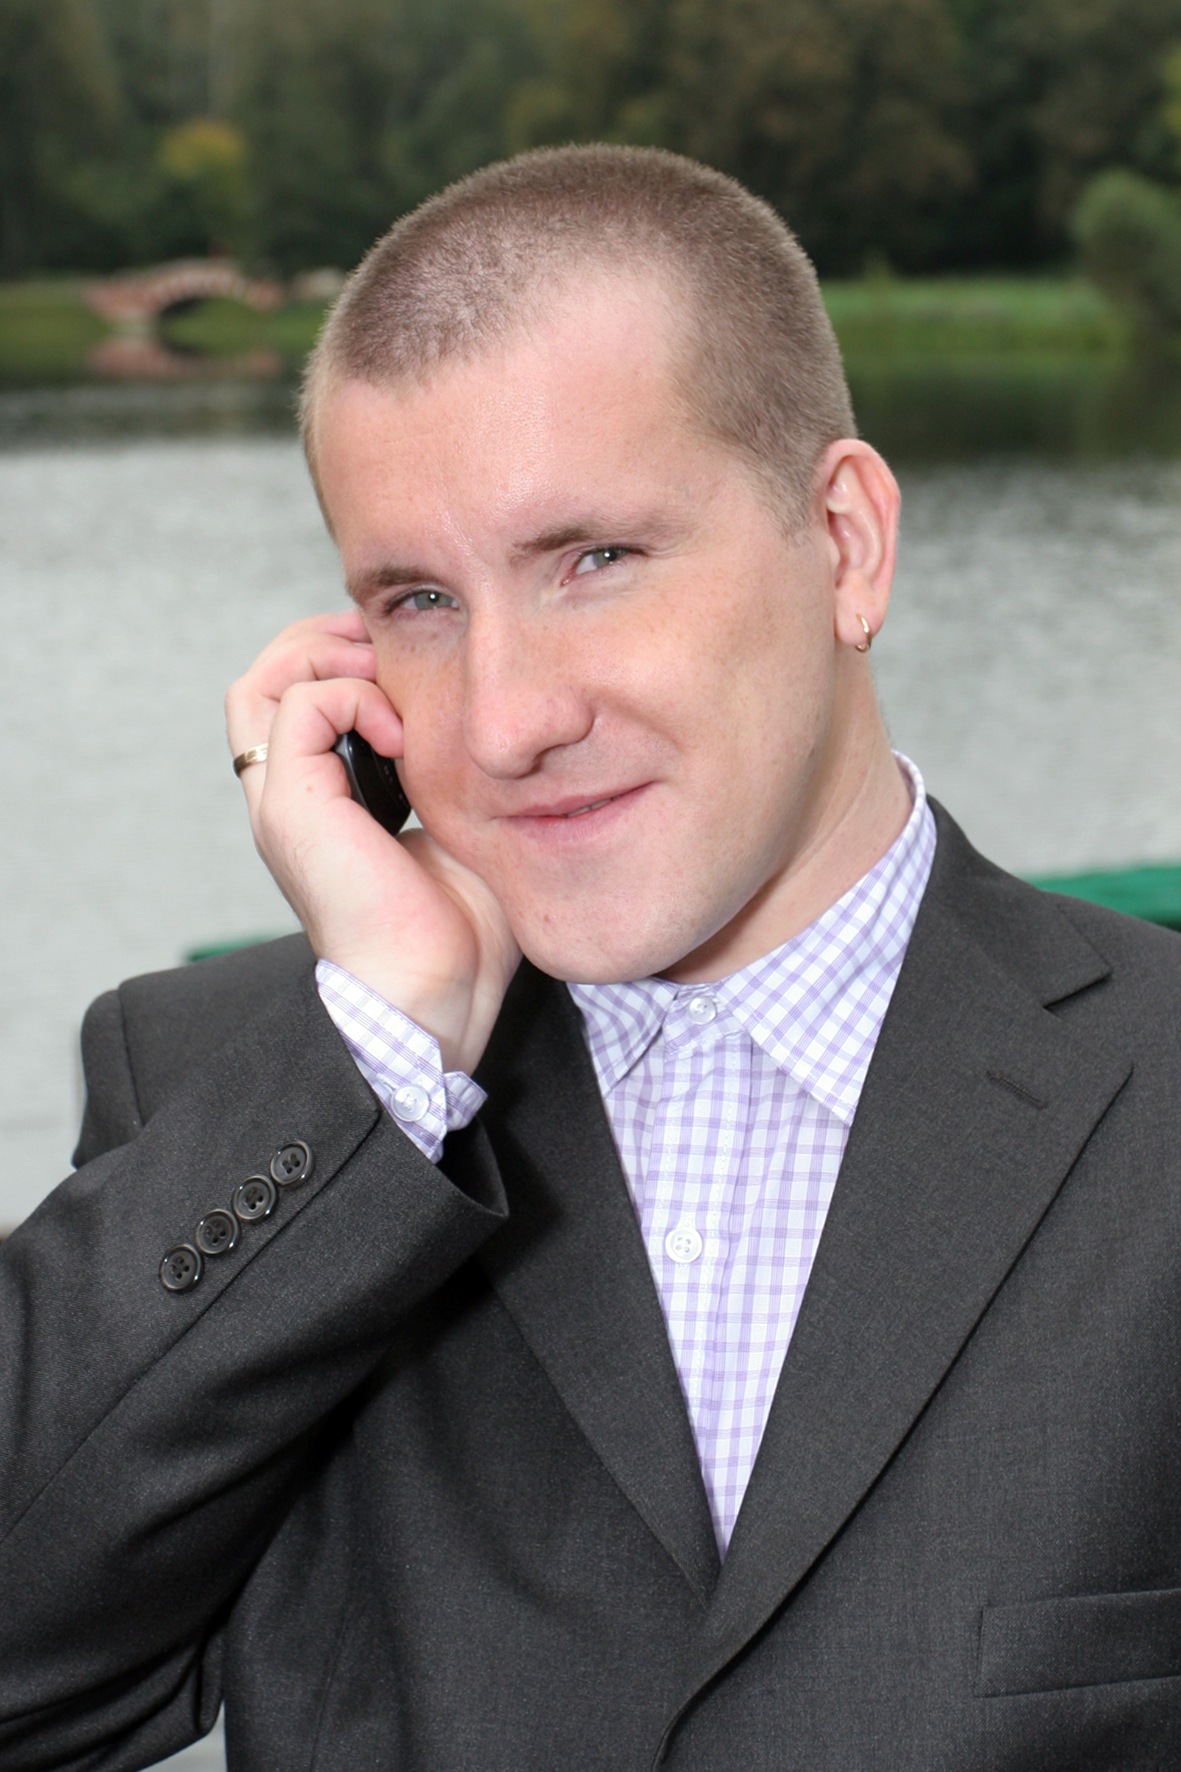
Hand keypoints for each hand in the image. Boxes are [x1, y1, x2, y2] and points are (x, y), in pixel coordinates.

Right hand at [226, 612, 519, 1074]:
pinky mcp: (294, 808)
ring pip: (260, 682)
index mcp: (317, 803)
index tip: (403, 658)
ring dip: (327, 657)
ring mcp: (281, 803)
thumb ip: (440, 769)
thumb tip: (470, 719)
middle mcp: (285, 799)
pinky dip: (354, 697)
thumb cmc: (459, 929)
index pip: (290, 700)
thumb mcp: (452, 824)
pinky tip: (405, 738)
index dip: (337, 659)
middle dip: (320, 641)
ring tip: (385, 675)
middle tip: (384, 644)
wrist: (436, 993)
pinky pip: (301, 707)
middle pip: (259, 679)